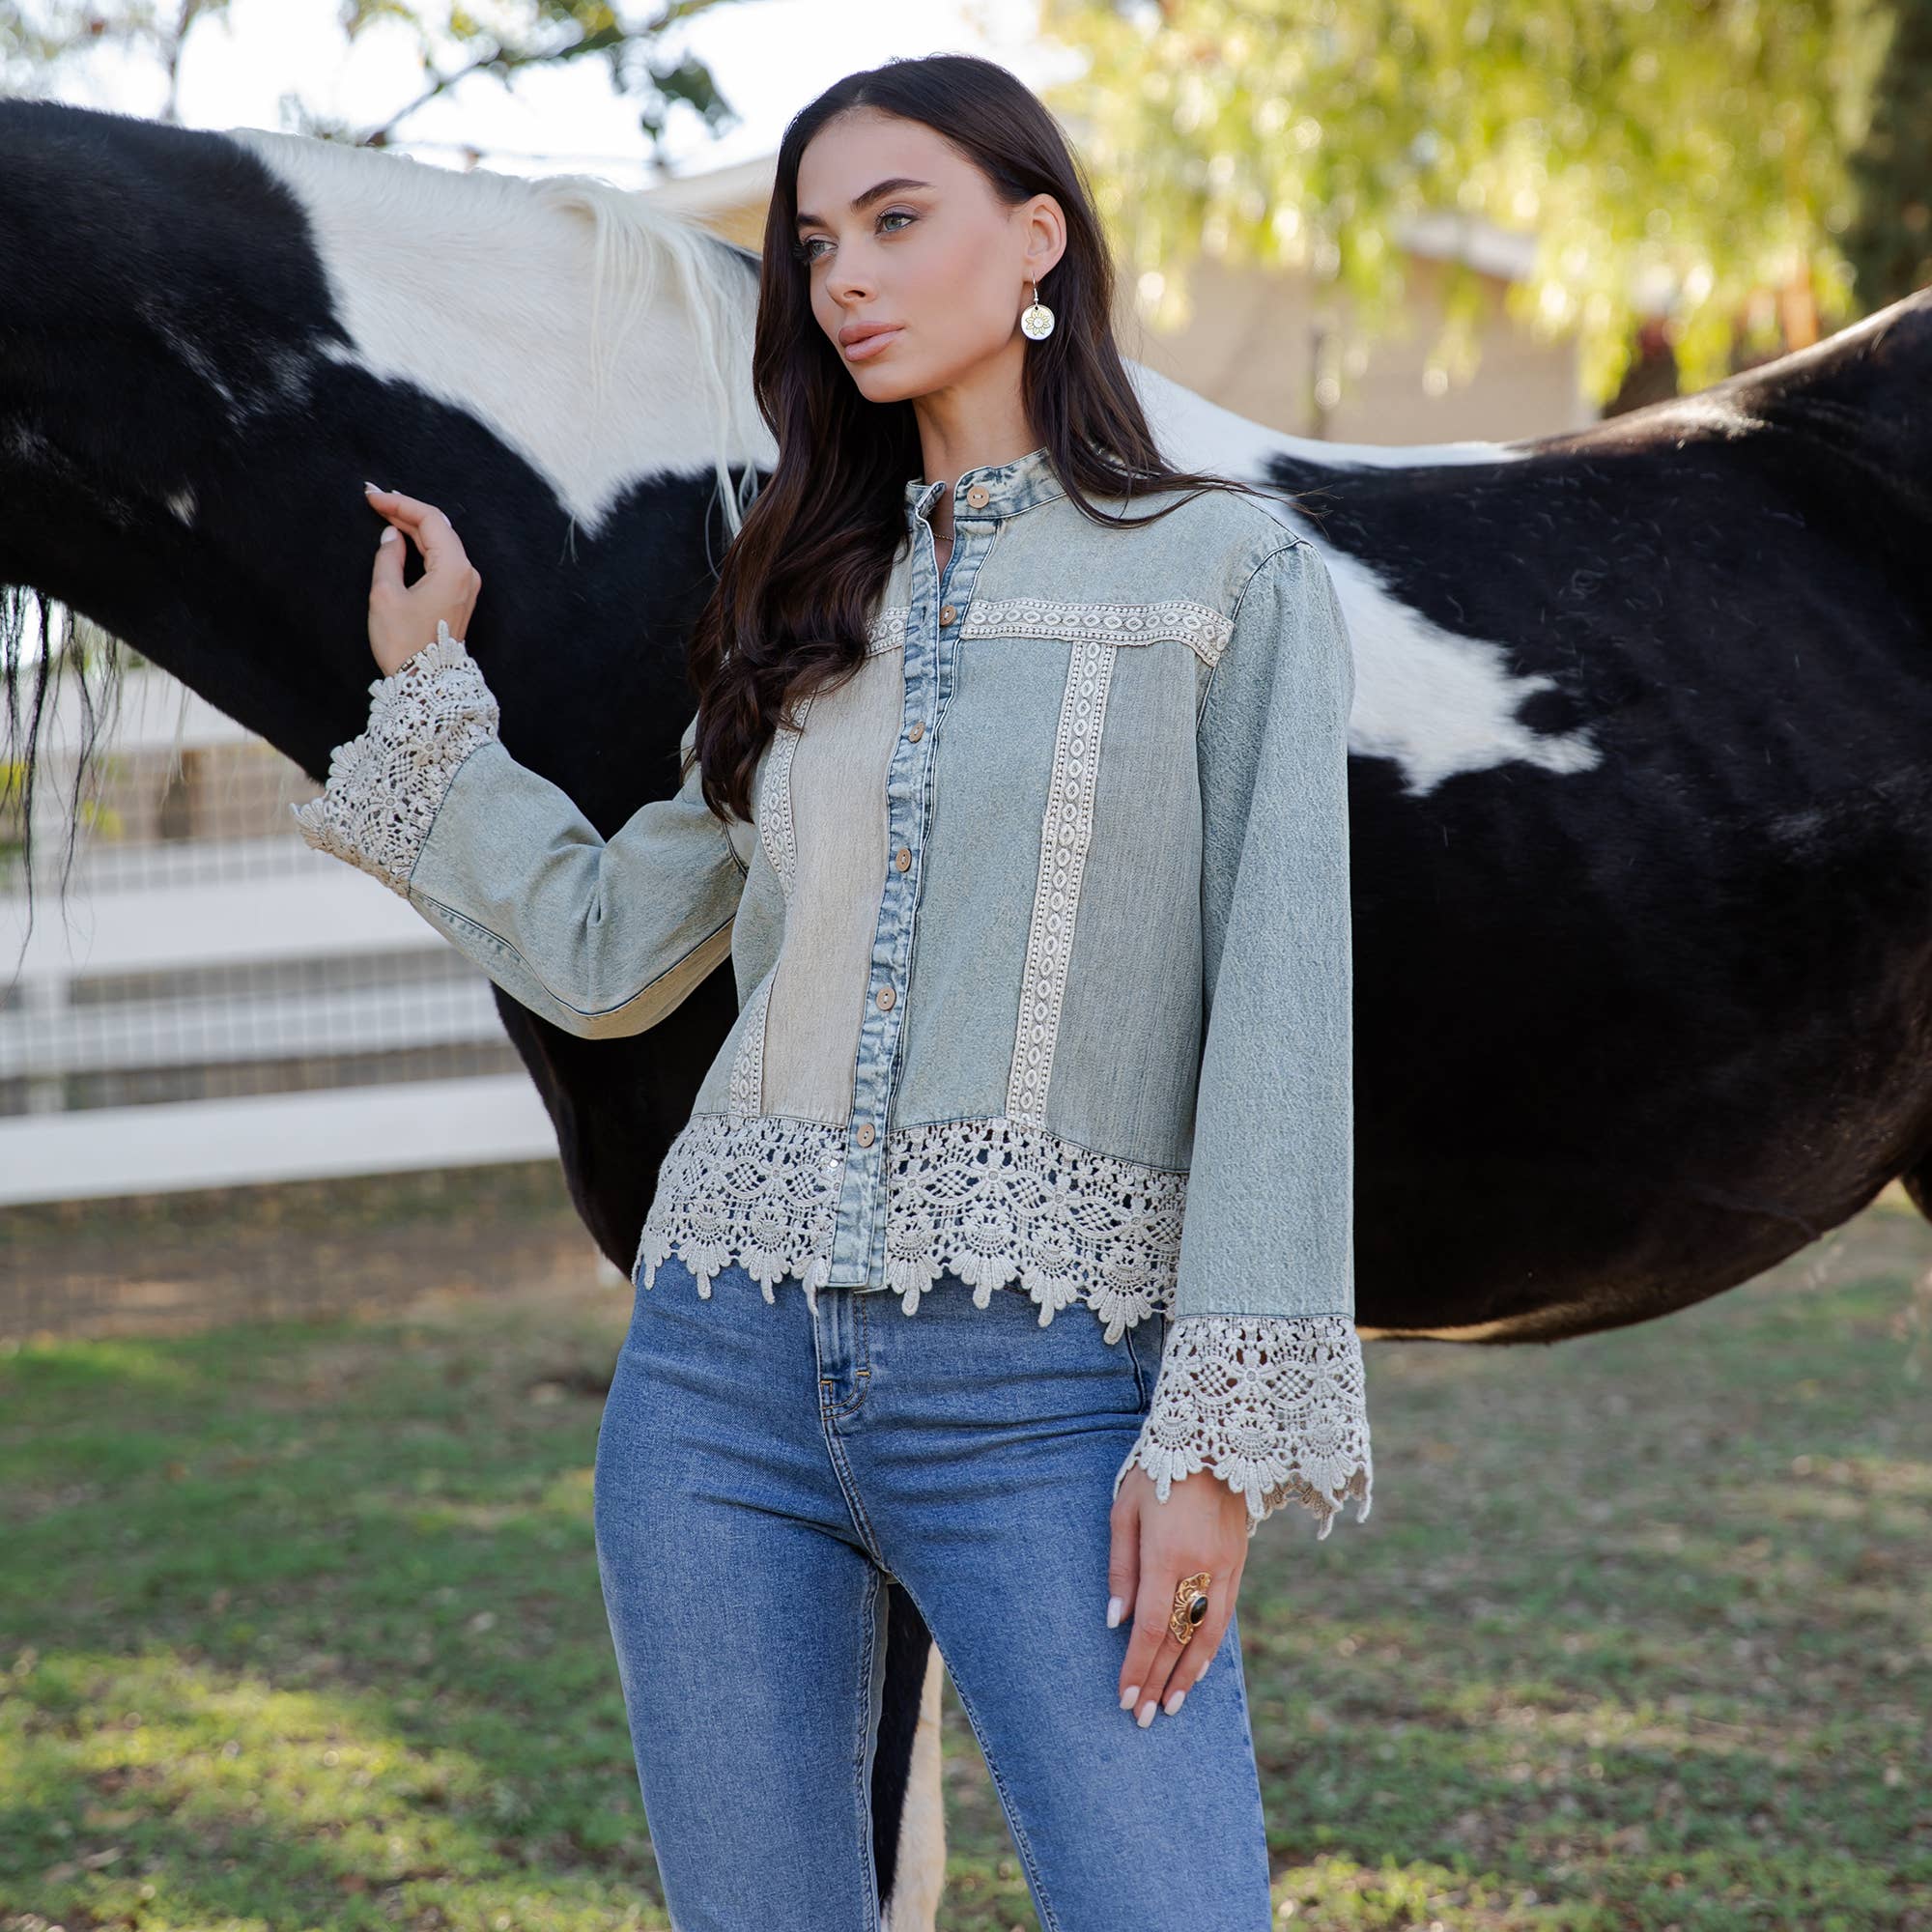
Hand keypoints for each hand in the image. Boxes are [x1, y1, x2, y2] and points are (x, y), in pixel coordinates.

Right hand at [362, 482, 482, 676]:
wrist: (427, 683)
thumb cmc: (405, 643)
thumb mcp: (386, 595)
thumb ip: (388, 557)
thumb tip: (392, 536)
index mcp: (453, 568)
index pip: (430, 519)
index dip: (400, 503)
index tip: (373, 497)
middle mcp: (467, 573)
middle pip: (438, 527)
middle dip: (406, 510)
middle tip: (375, 499)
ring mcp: (466, 585)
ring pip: (441, 542)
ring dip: (414, 526)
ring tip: (385, 512)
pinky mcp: (460, 595)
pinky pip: (442, 558)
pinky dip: (422, 544)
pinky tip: (403, 537)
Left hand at [1108, 1466, 1249, 1726]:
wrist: (1213, 1440)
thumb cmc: (1156, 1471)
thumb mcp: (1125, 1511)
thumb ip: (1120, 1568)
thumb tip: (1116, 1621)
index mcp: (1166, 1556)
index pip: (1151, 1629)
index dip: (1137, 1668)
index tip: (1125, 1699)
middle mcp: (1200, 1569)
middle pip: (1178, 1640)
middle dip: (1159, 1682)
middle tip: (1143, 1718)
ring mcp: (1224, 1568)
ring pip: (1208, 1636)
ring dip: (1188, 1675)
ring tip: (1172, 1705)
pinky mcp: (1239, 1562)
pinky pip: (1226, 1615)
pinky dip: (1212, 1646)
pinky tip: (1200, 1666)